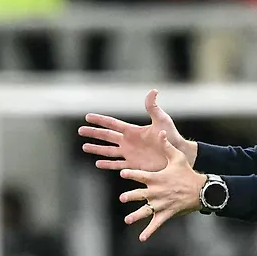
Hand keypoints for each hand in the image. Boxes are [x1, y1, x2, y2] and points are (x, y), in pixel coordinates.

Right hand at [79, 90, 195, 171]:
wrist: (177, 153)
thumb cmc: (171, 136)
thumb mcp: (161, 120)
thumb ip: (153, 107)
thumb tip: (153, 90)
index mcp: (132, 130)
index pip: (112, 124)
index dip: (100, 120)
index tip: (87, 117)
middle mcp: (128, 141)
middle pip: (106, 137)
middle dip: (93, 133)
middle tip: (80, 131)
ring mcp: (130, 153)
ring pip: (108, 151)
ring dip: (96, 149)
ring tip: (84, 147)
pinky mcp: (133, 165)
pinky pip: (117, 165)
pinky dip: (107, 164)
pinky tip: (98, 163)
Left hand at [119, 131, 207, 241]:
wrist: (201, 190)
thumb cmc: (187, 172)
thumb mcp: (177, 157)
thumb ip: (166, 146)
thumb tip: (160, 132)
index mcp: (157, 178)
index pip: (140, 175)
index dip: (130, 174)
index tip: (122, 173)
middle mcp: (156, 192)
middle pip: (140, 194)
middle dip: (131, 196)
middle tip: (122, 198)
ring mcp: (161, 204)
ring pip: (146, 211)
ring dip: (136, 216)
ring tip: (128, 220)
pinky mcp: (166, 213)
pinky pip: (156, 224)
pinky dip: (149, 231)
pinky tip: (142, 238)